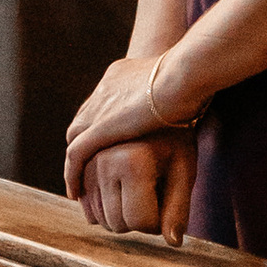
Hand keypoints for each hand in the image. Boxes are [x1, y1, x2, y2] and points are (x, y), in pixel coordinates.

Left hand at [64, 52, 191, 186]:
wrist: (184, 75)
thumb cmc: (194, 78)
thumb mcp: (179, 84)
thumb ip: (175, 94)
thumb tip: (189, 103)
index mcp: (122, 73)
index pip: (103, 101)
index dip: (103, 123)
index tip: (108, 143)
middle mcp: (106, 87)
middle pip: (85, 118)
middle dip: (85, 142)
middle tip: (89, 168)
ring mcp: (100, 106)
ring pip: (76, 137)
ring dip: (76, 162)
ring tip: (80, 187)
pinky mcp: (100, 127)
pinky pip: (76, 154)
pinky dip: (72, 173)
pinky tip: (76, 193)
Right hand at [76, 134, 195, 240]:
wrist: (154, 93)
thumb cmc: (176, 134)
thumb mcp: (184, 170)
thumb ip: (178, 208)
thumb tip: (173, 243)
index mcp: (131, 165)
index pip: (139, 222)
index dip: (156, 222)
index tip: (165, 205)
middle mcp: (103, 161)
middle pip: (114, 221)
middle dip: (134, 219)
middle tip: (151, 196)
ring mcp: (86, 156)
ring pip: (94, 211)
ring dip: (113, 210)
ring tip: (134, 189)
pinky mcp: (78, 152)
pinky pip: (82, 191)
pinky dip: (95, 197)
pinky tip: (112, 189)